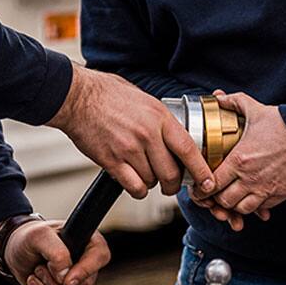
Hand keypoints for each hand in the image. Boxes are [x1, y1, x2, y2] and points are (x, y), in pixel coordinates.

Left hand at [5, 219, 111, 284]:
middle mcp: (87, 260)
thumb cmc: (29, 238)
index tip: (66, 281)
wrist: (17, 252)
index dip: (84, 271)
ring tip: (33, 278)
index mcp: (87, 239)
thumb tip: (66, 277)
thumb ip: (56, 252)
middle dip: (55, 283)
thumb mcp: (39, 237)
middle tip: (39, 269)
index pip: (100, 256)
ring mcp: (80, 278)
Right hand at [48, 65, 216, 199]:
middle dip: (173, 185)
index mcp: (159, 117)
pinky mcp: (112, 161)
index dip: (201, 170)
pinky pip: (134, 186)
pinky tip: (134, 183)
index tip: (207, 182)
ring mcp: (129, 149)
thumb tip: (173, 134)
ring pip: (152, 181)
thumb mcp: (144, 98)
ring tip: (145, 174)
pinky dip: (137, 190)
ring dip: (152, 184)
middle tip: (170, 185)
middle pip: (171, 173)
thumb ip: (160, 118)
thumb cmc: (107, 94)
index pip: (189, 149)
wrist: (77, 97)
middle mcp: (148, 134)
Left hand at [190, 91, 285, 231]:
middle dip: (217, 198)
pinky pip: (262, 208)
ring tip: (235, 195)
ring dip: (235, 204)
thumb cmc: (283, 123)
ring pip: (242, 209)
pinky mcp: (280, 194)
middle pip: (224, 201)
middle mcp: (250, 178)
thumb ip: (232, 102)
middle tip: (217, 191)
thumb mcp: (254, 109)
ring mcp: (266, 188)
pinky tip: (253, 196)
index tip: (203, 183)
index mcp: (239, 160)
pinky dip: (255, 206)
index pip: (212, 183)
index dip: (204, 186)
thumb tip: (219, 97)